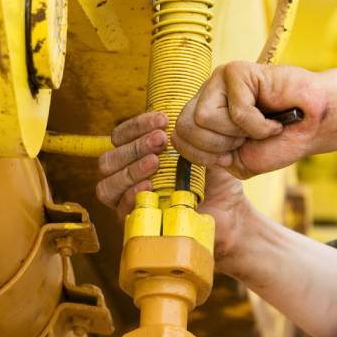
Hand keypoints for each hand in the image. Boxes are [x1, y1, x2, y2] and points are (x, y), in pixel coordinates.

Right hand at [97, 112, 249, 263]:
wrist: (229, 213)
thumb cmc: (214, 179)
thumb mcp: (199, 149)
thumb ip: (180, 133)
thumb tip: (170, 114)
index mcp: (136, 156)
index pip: (120, 137)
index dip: (136, 126)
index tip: (162, 120)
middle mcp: (126, 178)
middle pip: (108, 160)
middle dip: (133, 147)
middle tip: (160, 140)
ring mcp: (127, 202)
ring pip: (107, 183)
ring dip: (130, 169)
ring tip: (155, 161)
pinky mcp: (135, 223)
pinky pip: (119, 208)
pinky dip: (131, 194)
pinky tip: (149, 186)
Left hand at [172, 61, 328, 177]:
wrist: (317, 126)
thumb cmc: (278, 141)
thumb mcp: (236, 160)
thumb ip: (206, 156)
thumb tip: (175, 142)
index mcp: (201, 115)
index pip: (177, 137)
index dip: (201, 155)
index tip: (229, 155)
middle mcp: (206, 94)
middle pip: (184, 127)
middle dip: (216, 145)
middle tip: (244, 140)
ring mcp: (219, 80)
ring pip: (203, 117)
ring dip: (237, 132)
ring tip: (260, 125)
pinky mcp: (237, 71)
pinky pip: (235, 110)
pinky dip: (258, 124)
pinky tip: (273, 117)